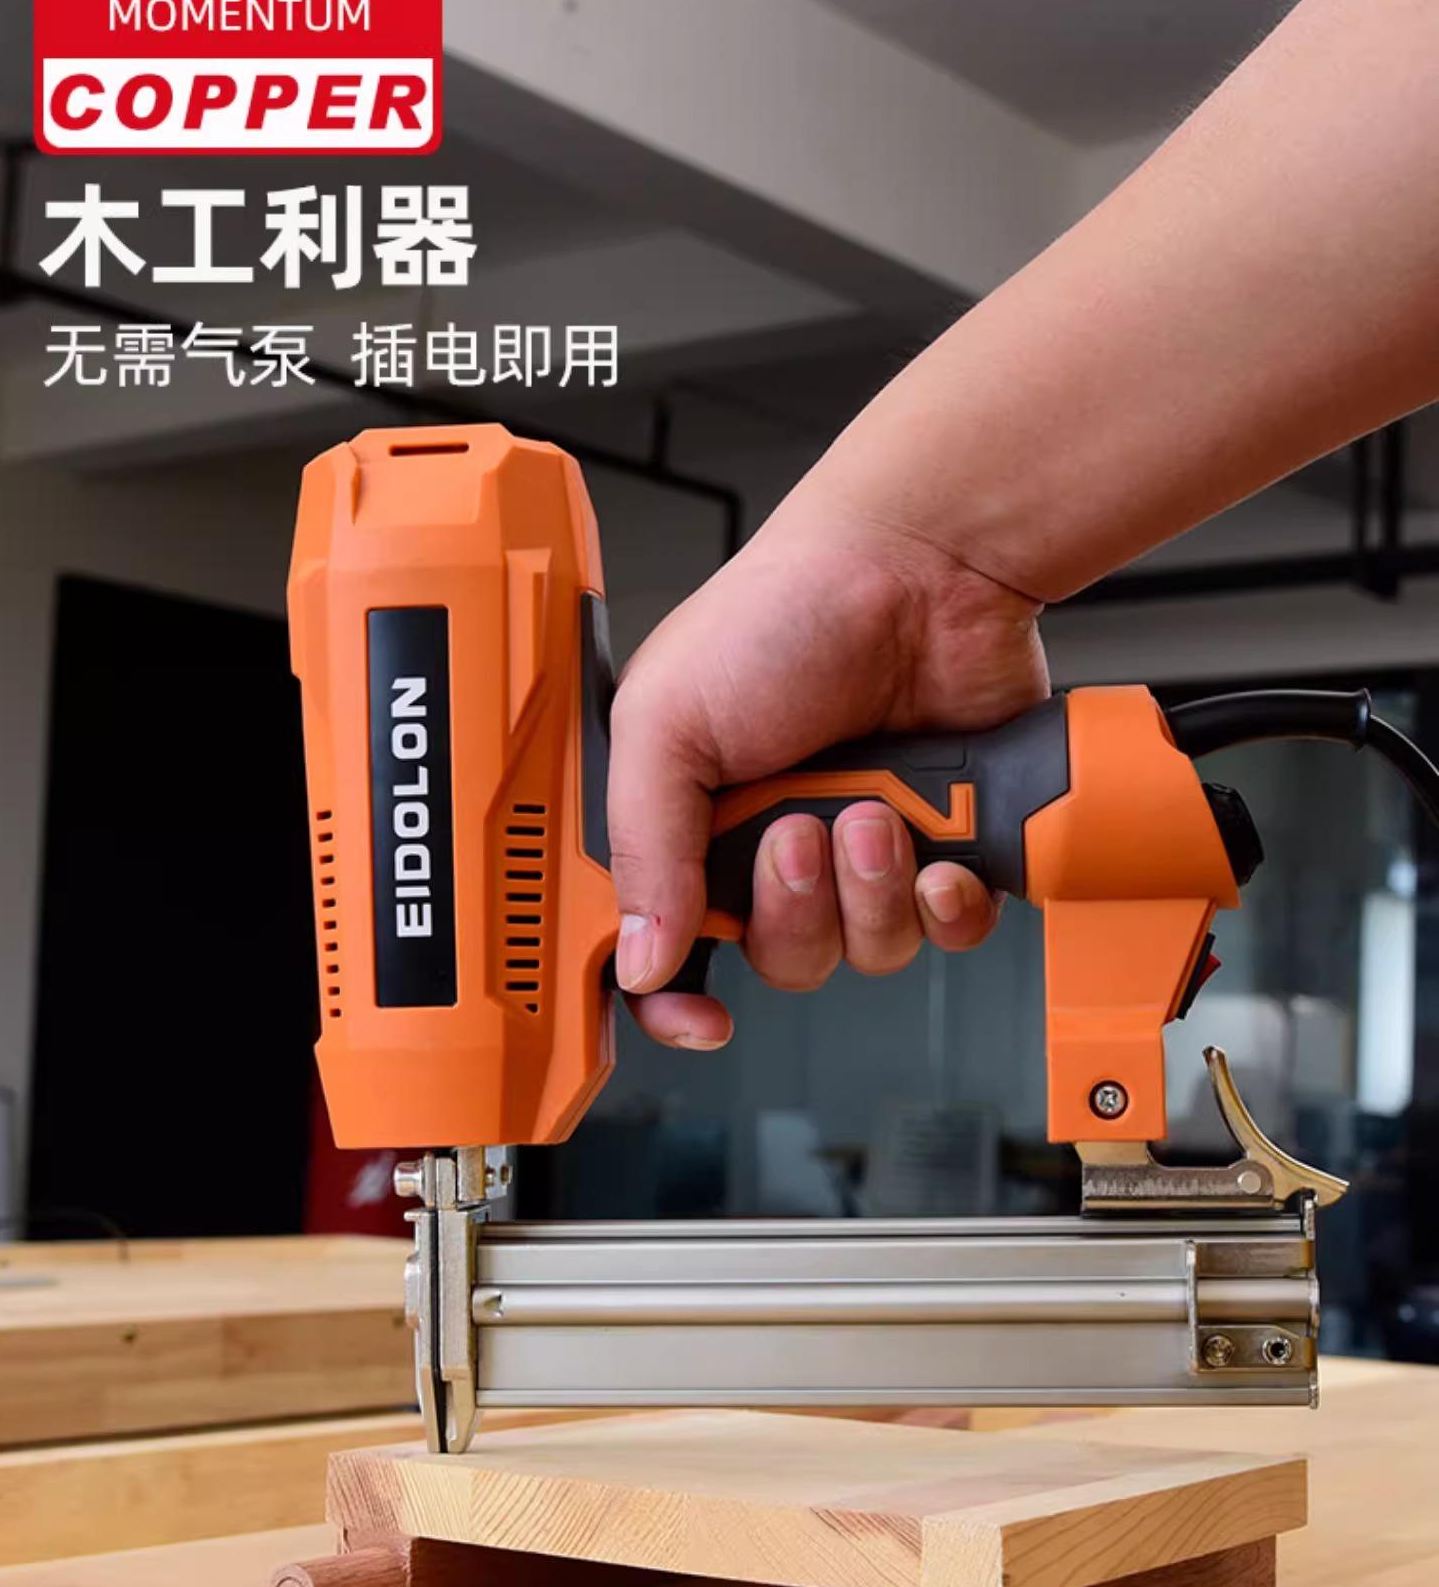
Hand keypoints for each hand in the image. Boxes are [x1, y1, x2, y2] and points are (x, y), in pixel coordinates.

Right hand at [607, 501, 1049, 1046]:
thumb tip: (640, 958)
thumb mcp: (666, 721)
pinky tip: (939, 852)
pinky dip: (944, 904)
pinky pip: (945, 933)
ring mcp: (863, 851)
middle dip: (795, 908)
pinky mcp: (946, 847)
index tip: (702, 1017)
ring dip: (871, 892)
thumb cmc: (785, 612)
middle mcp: (775, 846)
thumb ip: (644, 848)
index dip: (676, 1000)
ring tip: (876, 812)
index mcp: (692, 823)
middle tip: (801, 831)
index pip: (668, 950)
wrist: (922, 569)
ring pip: (865, 952)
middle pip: (779, 959)